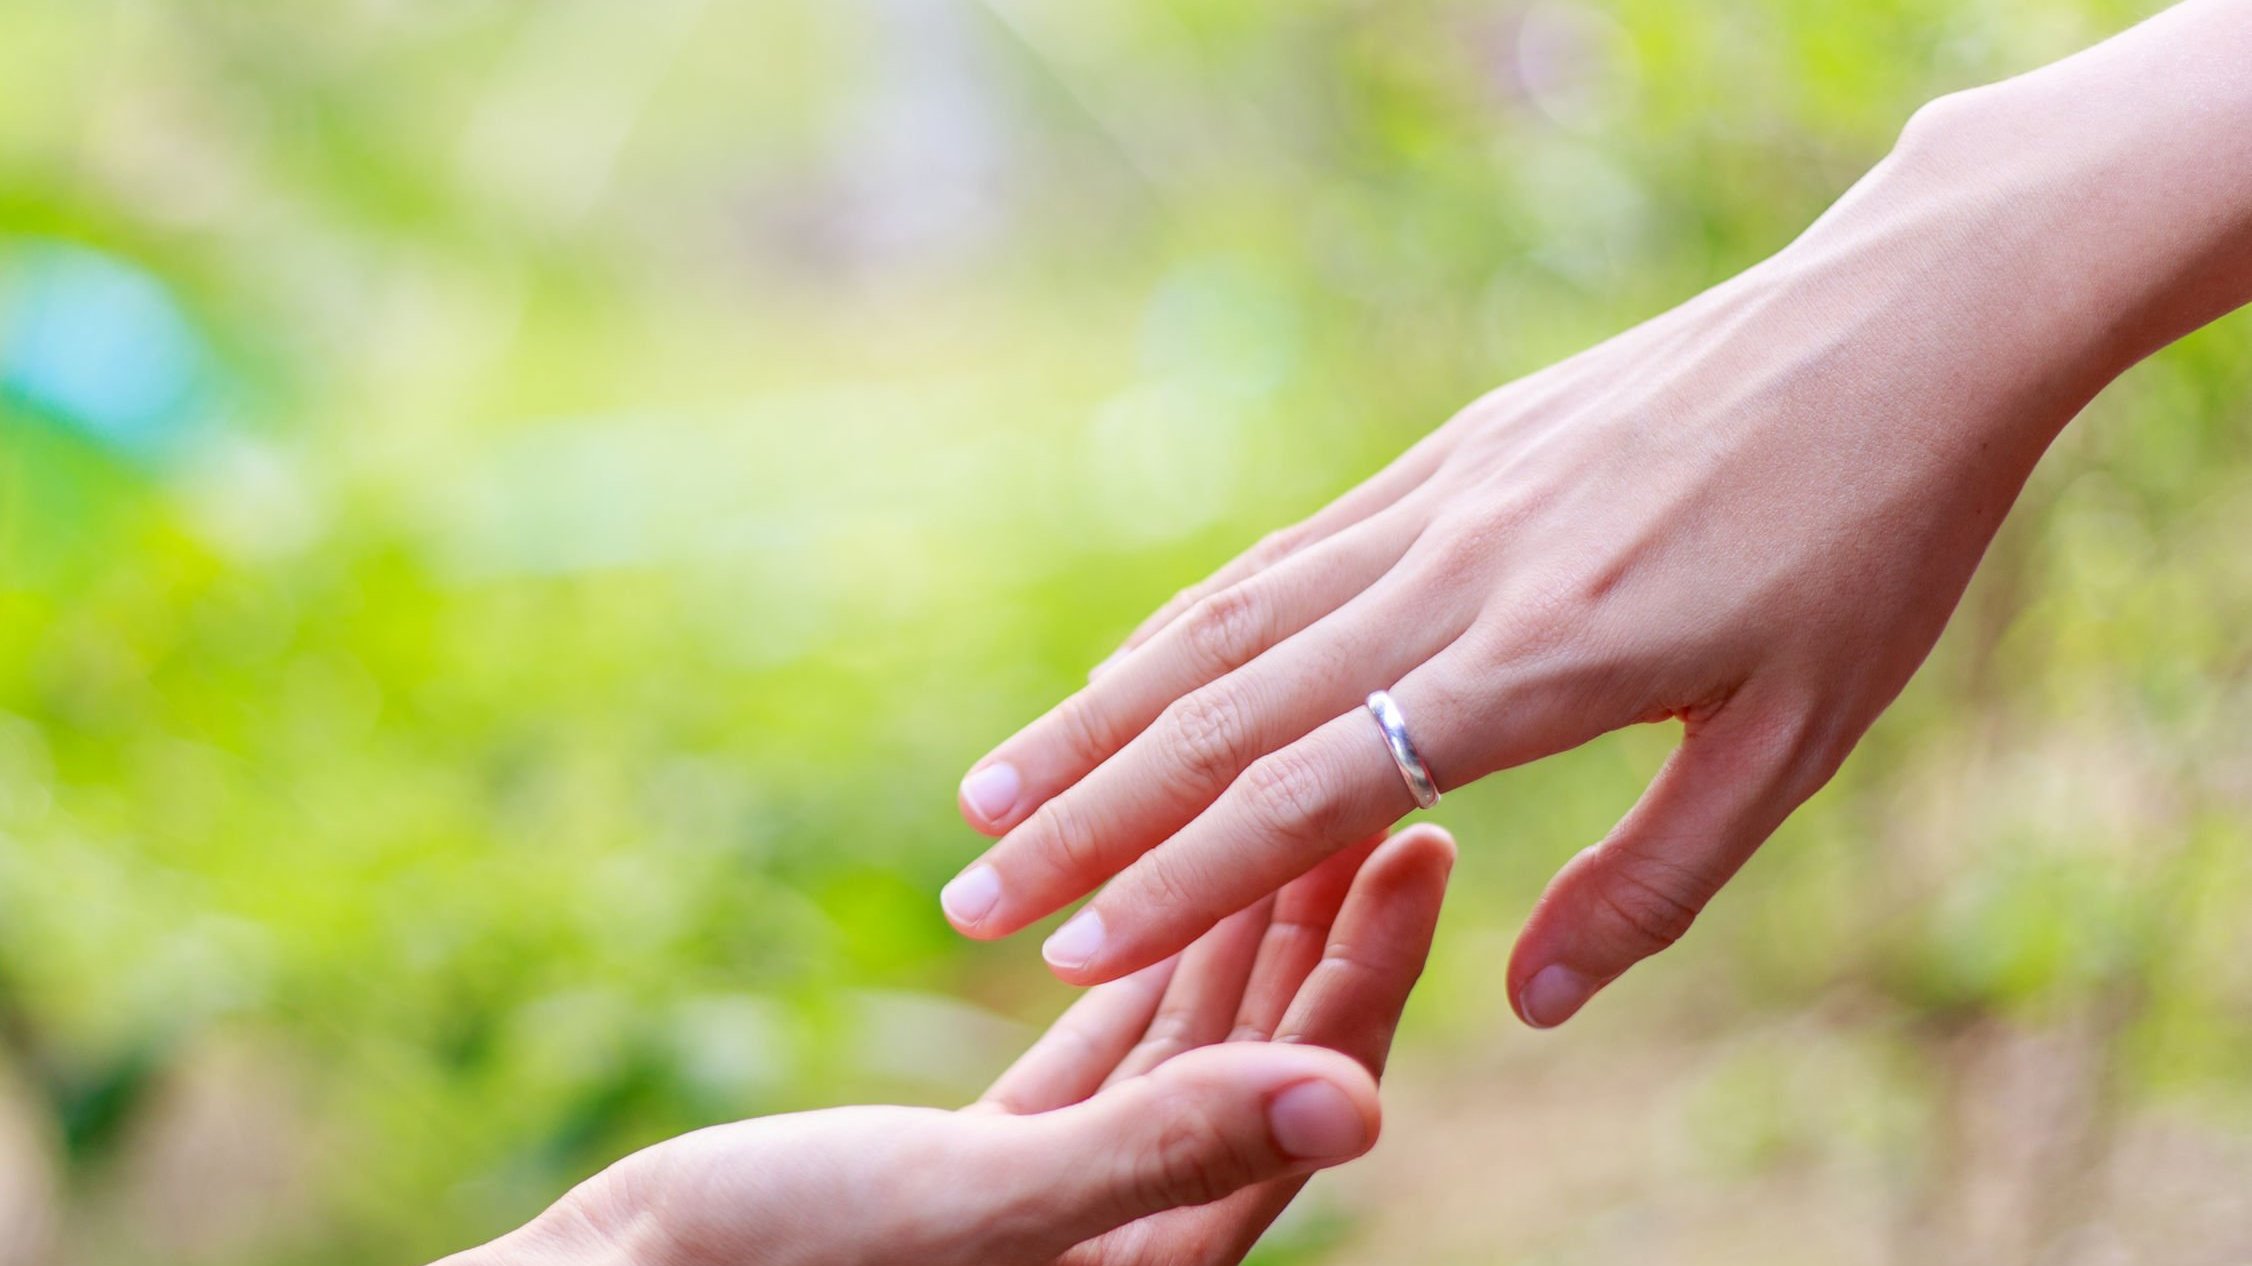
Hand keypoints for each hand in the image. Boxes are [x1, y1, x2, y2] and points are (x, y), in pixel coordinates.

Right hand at [437, 825, 1453, 1265]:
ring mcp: (1060, 1202)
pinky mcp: (986, 1167)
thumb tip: (1358, 1106)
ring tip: (1291, 804)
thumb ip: (1166, 1149)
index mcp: (1152, 1263)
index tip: (1417, 841)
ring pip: (1181, 1044)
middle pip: (1260, 1060)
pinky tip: (1160, 884)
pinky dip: (1131, 966)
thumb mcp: (979, 1202)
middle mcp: (1126, 1236)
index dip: (1365, 968)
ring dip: (1233, 926)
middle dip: (1319, 923)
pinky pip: (1093, 1051)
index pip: (1303, 1099)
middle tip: (1381, 788)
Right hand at [941, 24, 2251, 1026]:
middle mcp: (1453, 578)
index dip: (1177, 882)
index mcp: (1537, 665)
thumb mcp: (1795, 741)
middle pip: (1224, 713)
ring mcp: (1435, 502)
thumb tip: (1526, 1002)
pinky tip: (1129, 669)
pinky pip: (1283, 553)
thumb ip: (1651, 881)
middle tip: (971, 896)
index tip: (1073, 953)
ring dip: (1098, 715)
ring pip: (1224, 622)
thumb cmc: (1871, 547)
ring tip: (996, 789)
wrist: (1894, 328)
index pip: (1307, 794)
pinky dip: (1183, 623)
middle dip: (1086, 820)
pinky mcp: (1442, 455)